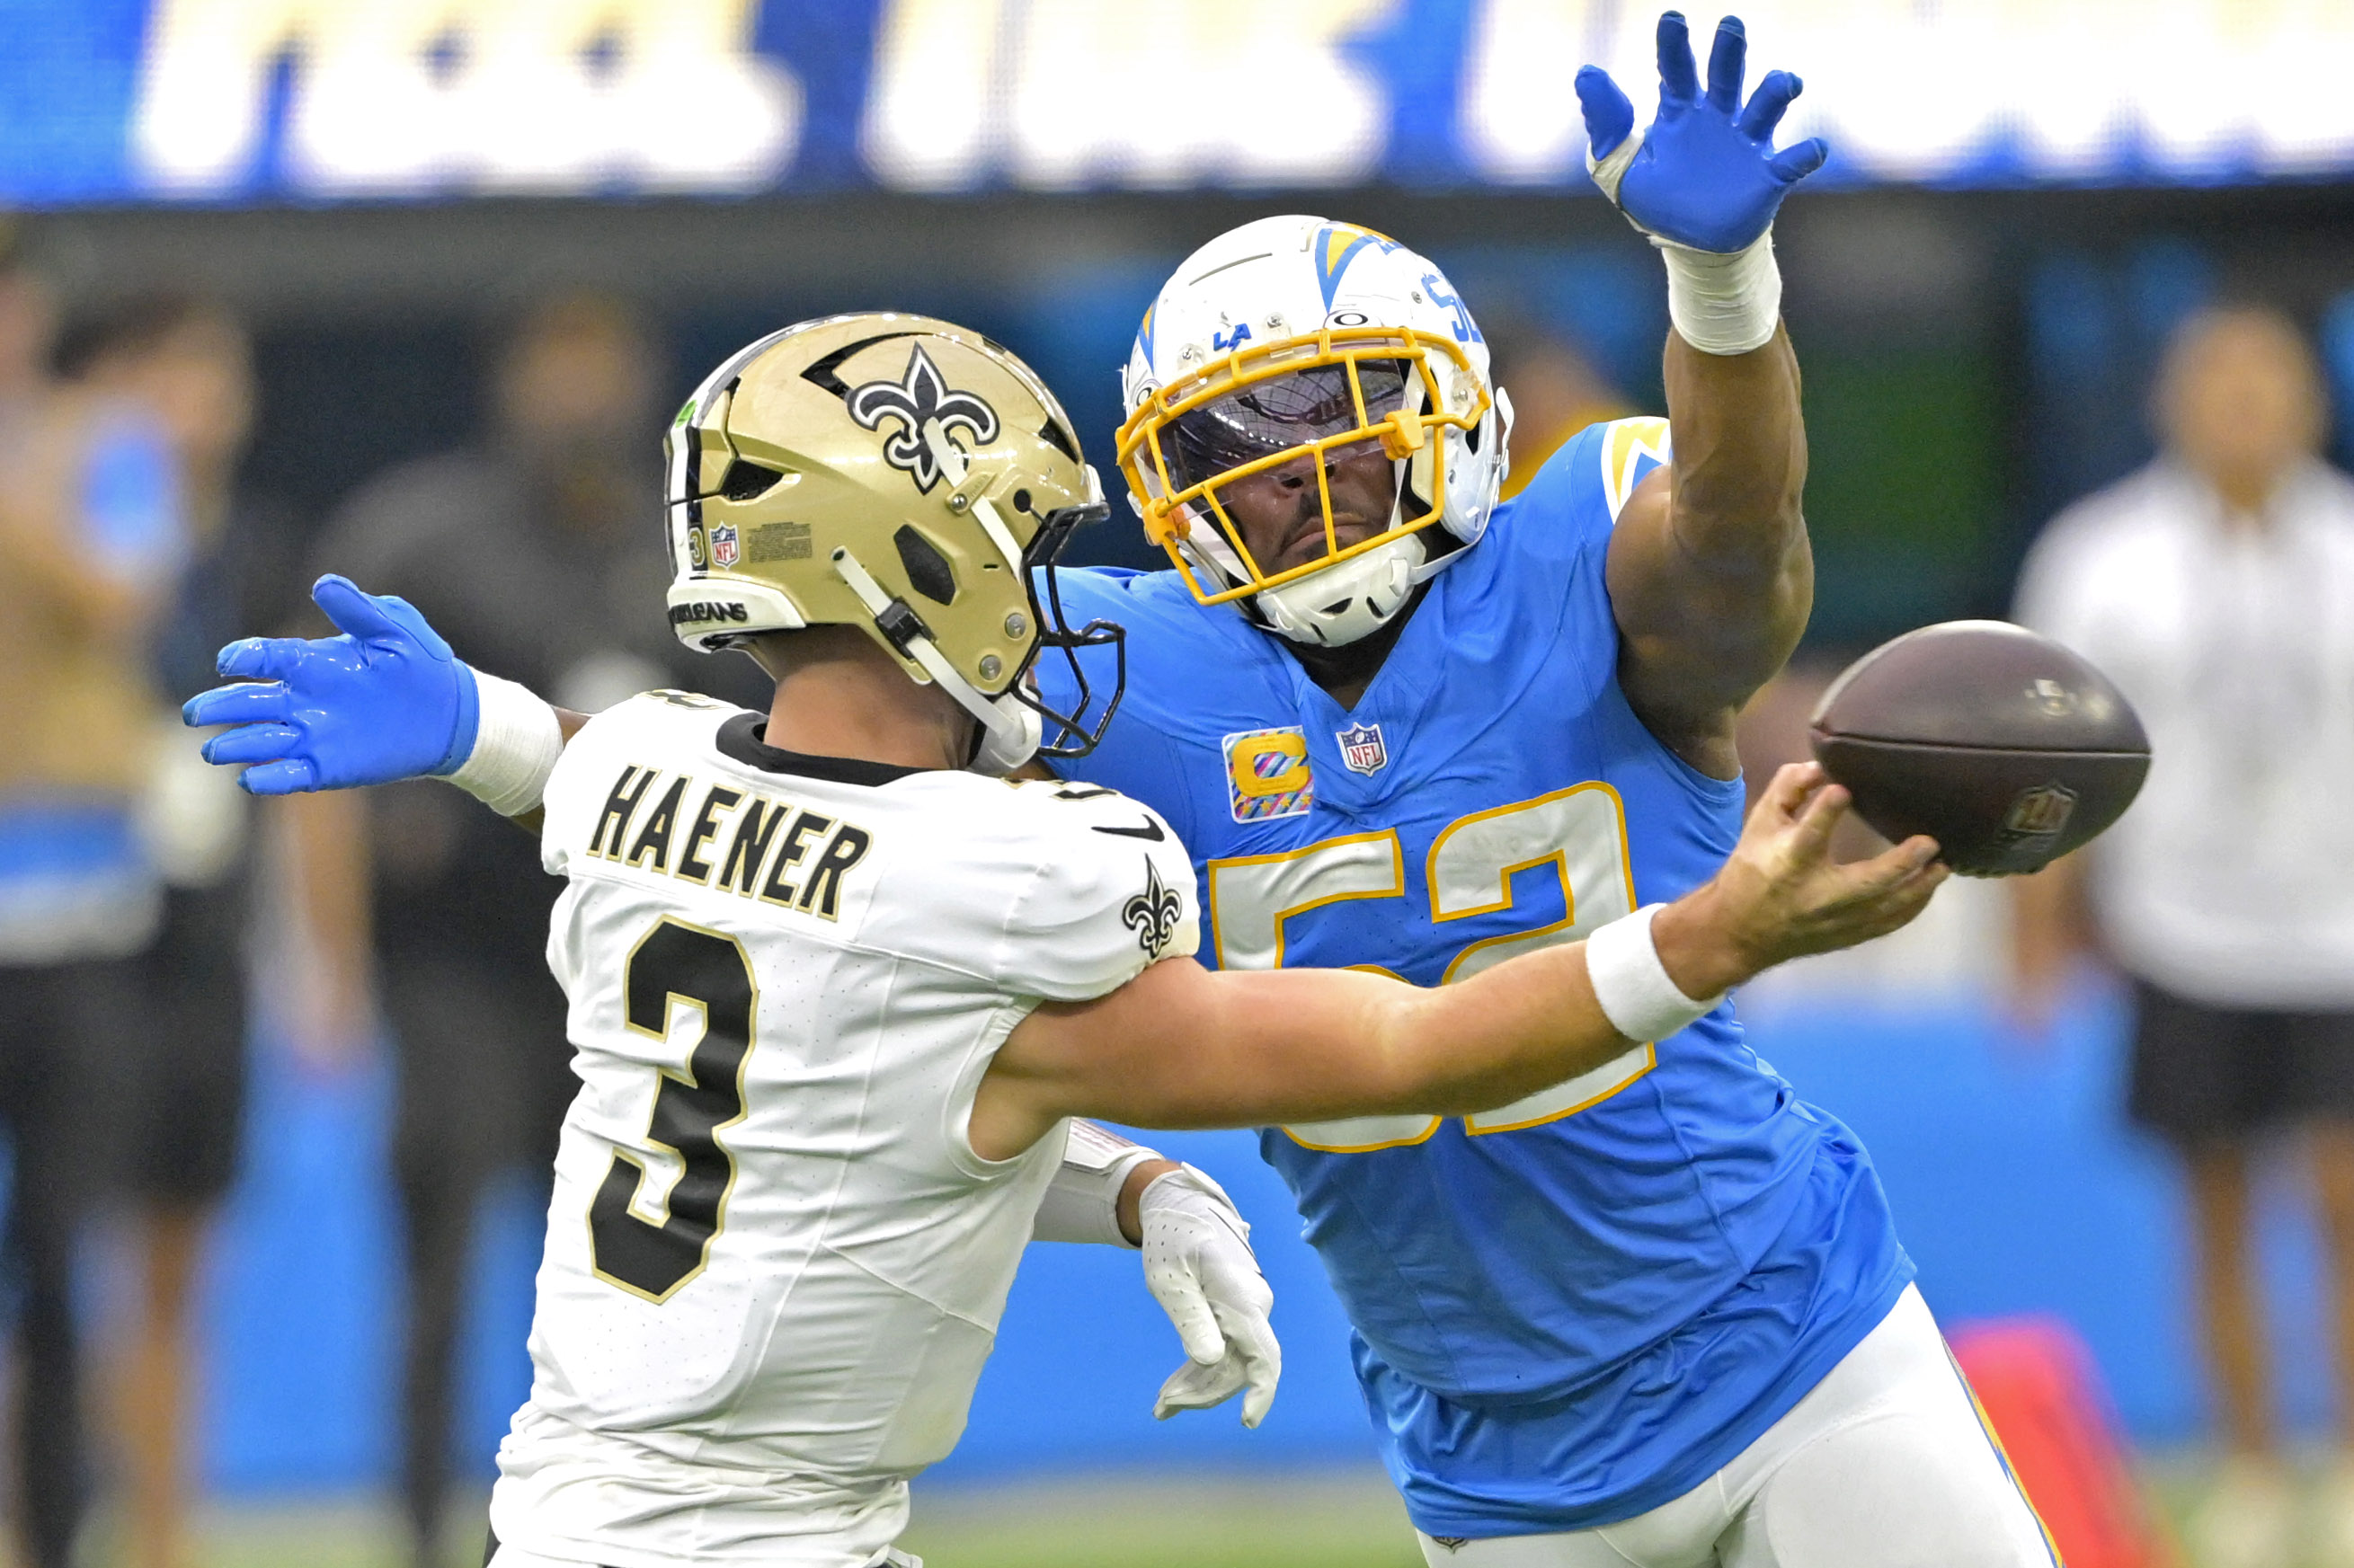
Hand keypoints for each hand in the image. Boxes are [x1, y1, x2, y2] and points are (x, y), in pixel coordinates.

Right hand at [182, 575, 478, 795]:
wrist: (453, 712)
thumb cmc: (421, 663)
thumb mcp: (394, 628)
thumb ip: (358, 609)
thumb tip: (323, 584)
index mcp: (314, 662)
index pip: (268, 657)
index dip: (245, 657)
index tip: (230, 661)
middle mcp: (304, 699)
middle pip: (249, 701)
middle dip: (220, 706)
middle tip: (195, 713)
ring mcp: (314, 734)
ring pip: (261, 739)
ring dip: (236, 745)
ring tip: (211, 752)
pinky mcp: (329, 766)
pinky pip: (291, 774)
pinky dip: (269, 778)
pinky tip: (250, 779)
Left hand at [1138, 1166, 1279, 1427]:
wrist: (1179, 1208)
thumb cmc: (1173, 1238)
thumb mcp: (1170, 1279)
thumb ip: (1191, 1319)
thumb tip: (1211, 1361)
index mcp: (1240, 1299)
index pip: (1264, 1355)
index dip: (1261, 1392)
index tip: (1247, 1422)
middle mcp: (1251, 1309)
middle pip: (1237, 1369)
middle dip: (1202, 1394)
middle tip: (1160, 1407)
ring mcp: (1243, 1314)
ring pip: (1227, 1366)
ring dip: (1197, 1389)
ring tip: (1160, 1407)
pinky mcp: (1232, 1317)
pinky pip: (1220, 1354)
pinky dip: (1197, 1375)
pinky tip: (1171, 1394)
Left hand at [1576, 12, 1826, 253]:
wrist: (1690, 244)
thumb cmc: (1657, 199)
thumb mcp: (1618, 168)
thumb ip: (1605, 126)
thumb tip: (1587, 73)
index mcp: (1680, 113)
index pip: (1676, 71)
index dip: (1673, 46)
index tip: (1671, 19)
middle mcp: (1718, 119)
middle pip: (1726, 77)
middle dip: (1729, 51)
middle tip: (1730, 25)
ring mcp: (1746, 145)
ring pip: (1764, 109)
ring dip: (1775, 92)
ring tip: (1784, 81)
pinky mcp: (1769, 177)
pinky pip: (1792, 162)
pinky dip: (1804, 154)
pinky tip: (1812, 149)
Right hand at [1658, 762, 1944, 994]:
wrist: (1739, 932)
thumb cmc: (1751, 870)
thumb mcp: (1759, 824)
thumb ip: (1788, 790)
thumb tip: (1822, 765)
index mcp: (1788, 863)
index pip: (1808, 836)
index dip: (1824, 812)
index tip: (1842, 789)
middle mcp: (1815, 896)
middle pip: (1865, 883)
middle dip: (1900, 864)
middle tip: (1930, 842)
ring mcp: (1834, 921)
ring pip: (1885, 909)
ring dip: (1918, 888)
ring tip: (1943, 866)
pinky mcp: (1845, 936)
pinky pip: (1887, 925)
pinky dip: (1911, 908)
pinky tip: (1928, 890)